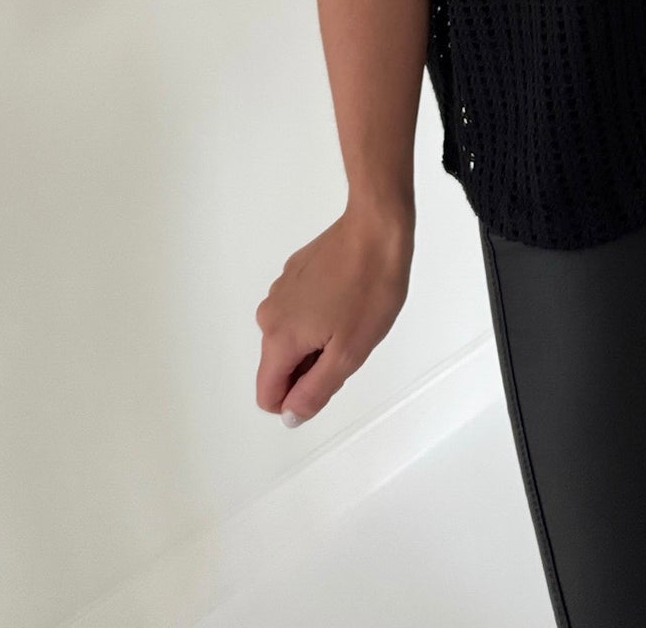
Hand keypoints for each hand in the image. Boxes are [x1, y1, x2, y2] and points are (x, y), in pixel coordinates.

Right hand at [254, 208, 412, 425]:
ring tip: (351, 316)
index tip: (331, 374)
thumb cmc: (369, 289)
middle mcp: (270, 314)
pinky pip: (299, 312)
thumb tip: (289, 415)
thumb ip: (315, 391)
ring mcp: (281, 290)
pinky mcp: (295, 272)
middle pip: (281, 366)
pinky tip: (347, 296)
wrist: (378, 229)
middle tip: (349, 341)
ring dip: (319, 340)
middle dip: (313, 366)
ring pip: (292, 338)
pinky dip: (320, 315)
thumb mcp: (349, 353)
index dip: (299, 398)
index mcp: (278, 338)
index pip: (268, 395)